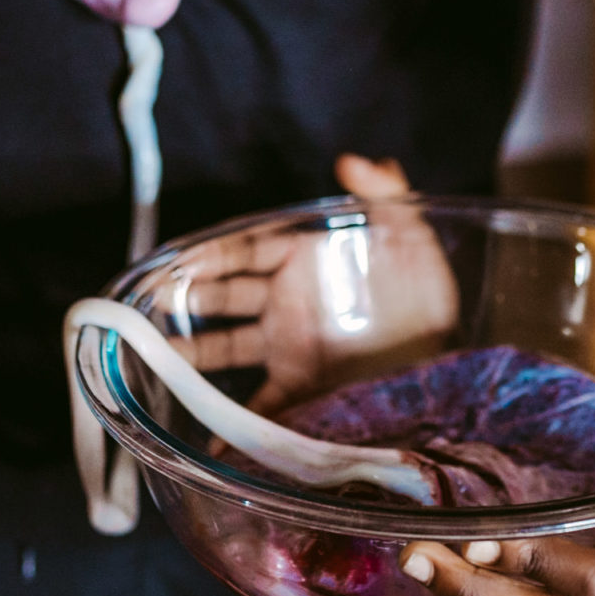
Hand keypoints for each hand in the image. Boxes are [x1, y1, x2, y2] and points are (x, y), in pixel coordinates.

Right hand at [179, 156, 457, 410]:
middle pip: (227, 296)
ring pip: (228, 346)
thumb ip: (386, 196)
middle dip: (189, 297)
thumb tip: (358, 160)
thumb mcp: (412, 236)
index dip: (212, 256)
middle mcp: (287, 302)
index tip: (178, 262)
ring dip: (194, 351)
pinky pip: (260, 404)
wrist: (445, 358)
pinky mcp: (302, 387)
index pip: (247, 252)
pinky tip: (208, 435)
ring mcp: (290, 346)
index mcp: (305, 262)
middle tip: (149, 304)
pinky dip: (233, 421)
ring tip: (159, 358)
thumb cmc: (427, 291)